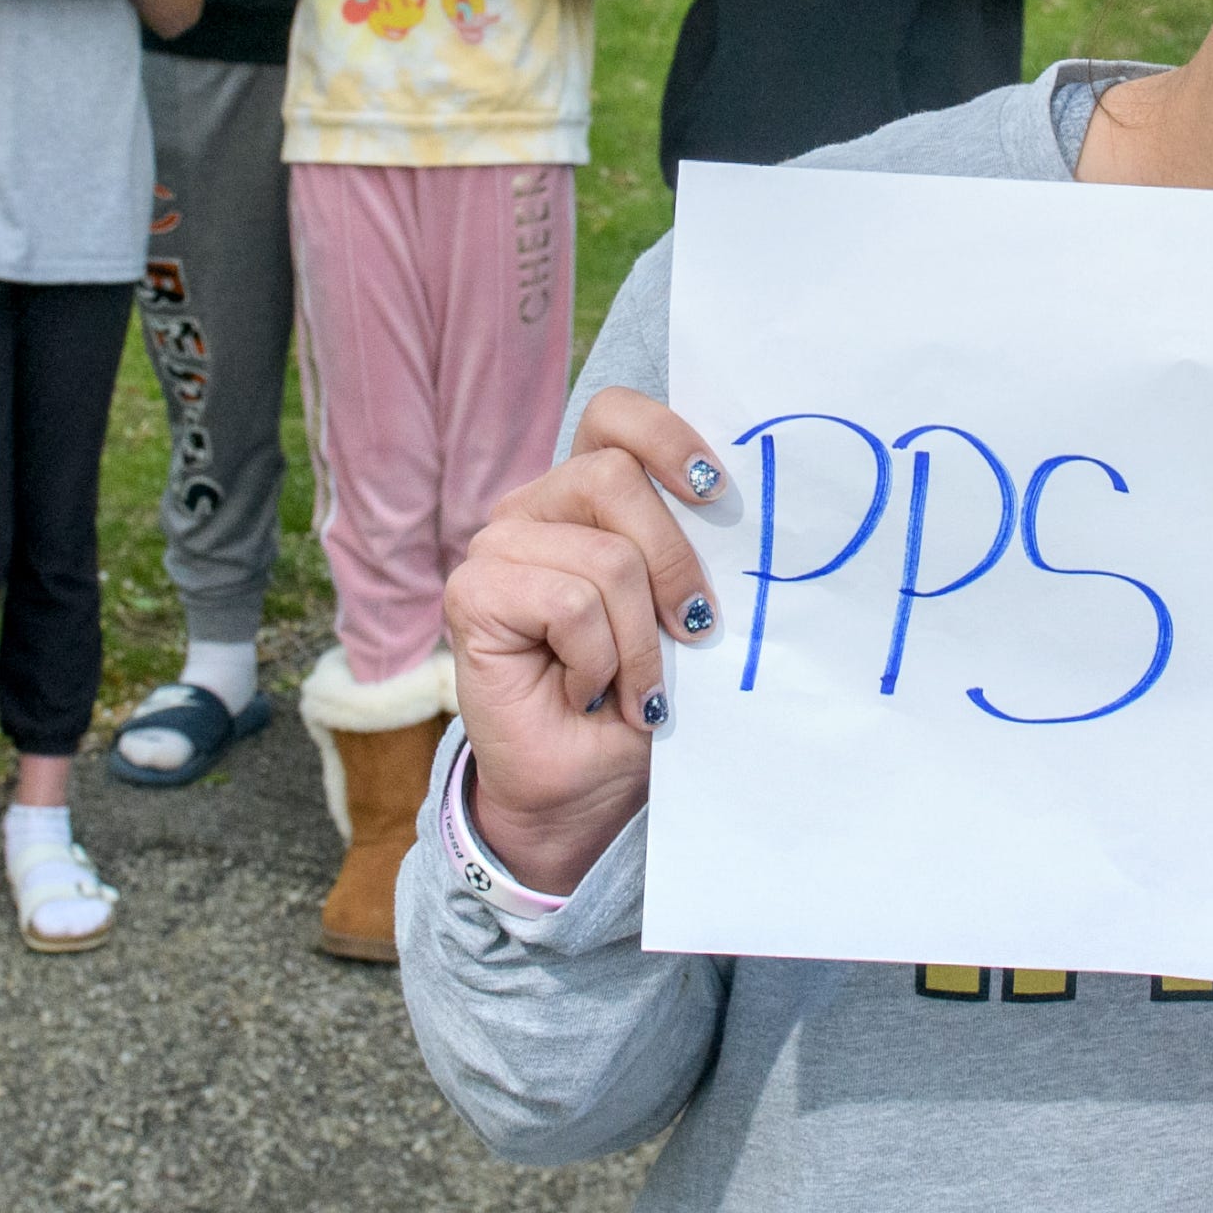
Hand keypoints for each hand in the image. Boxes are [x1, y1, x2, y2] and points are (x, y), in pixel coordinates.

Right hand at [444, 387, 728, 891]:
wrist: (579, 795)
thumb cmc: (637, 704)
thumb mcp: (680, 619)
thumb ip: (692, 559)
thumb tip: (740, 510)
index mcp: (585, 499)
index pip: (614, 418)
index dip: (667, 436)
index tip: (717, 492)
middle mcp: (536, 510)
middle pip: (614, 475)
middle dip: (672, 563)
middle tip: (692, 632)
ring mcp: (498, 547)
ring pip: (605, 556)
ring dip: (638, 642)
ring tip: (633, 688)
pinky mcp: (472, 593)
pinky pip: (571, 602)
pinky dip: (599, 661)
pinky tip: (585, 693)